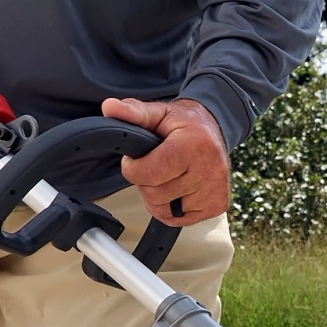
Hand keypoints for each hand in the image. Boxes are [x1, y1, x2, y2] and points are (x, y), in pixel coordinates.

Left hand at [102, 94, 232, 225]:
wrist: (215, 129)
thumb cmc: (184, 123)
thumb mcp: (158, 113)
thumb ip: (132, 112)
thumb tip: (109, 107)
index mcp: (195, 144)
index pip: (149, 173)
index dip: (133, 168)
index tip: (138, 158)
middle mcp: (210, 168)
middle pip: (155, 194)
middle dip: (147, 182)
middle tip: (156, 165)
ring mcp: (215, 189)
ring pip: (165, 210)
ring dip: (158, 197)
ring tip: (168, 176)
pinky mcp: (218, 205)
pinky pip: (178, 219)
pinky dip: (172, 208)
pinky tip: (179, 189)